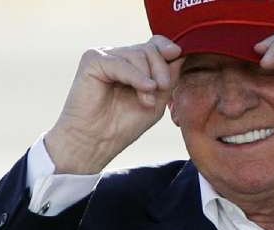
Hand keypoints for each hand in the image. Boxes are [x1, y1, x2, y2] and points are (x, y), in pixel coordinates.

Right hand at [45, 36, 183, 174]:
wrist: (95, 142)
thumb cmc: (123, 126)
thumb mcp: (156, 100)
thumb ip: (168, 77)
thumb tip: (180, 52)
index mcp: (132, 64)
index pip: (154, 44)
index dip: (167, 48)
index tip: (178, 54)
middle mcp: (118, 56)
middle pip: (149, 49)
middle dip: (161, 69)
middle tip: (163, 89)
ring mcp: (104, 57)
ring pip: (137, 54)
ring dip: (149, 78)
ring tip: (148, 101)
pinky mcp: (92, 61)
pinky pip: (121, 62)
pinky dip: (136, 76)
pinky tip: (146, 89)